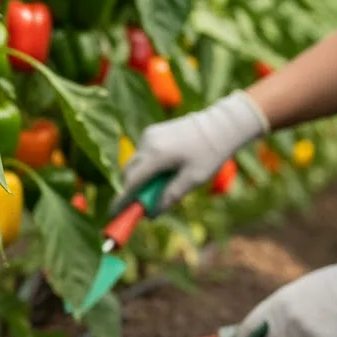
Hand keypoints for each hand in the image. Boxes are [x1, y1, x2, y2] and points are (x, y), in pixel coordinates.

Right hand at [116, 91, 266, 213]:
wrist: (221, 124)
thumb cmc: (210, 152)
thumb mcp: (194, 179)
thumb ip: (170, 196)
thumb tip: (152, 213)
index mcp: (157, 155)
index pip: (132, 182)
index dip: (122, 200)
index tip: (114, 213)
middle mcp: (147, 143)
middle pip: (129, 172)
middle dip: (132, 189)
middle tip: (144, 204)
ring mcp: (148, 135)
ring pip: (135, 163)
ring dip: (141, 177)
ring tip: (162, 184)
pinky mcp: (152, 131)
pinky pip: (142, 154)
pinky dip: (147, 165)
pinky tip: (165, 169)